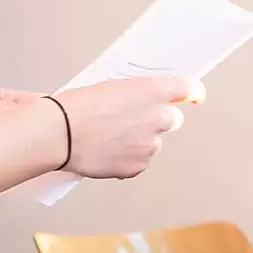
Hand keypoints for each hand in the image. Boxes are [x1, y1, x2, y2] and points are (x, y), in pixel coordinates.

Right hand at [56, 76, 201, 179]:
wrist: (57, 134)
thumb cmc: (75, 107)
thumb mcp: (109, 88)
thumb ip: (135, 95)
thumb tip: (141, 101)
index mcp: (151, 91)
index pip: (188, 87)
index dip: (192, 91)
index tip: (195, 95)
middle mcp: (157, 117)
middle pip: (173, 119)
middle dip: (158, 120)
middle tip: (134, 120)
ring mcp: (150, 144)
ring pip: (154, 142)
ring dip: (139, 141)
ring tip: (109, 137)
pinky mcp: (139, 165)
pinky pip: (140, 161)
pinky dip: (128, 159)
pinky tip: (107, 151)